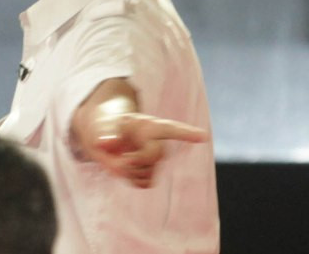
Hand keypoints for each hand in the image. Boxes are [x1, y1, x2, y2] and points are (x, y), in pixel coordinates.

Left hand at [90, 110, 207, 187]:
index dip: (187, 133)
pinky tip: (126, 170)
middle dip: (137, 159)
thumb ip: (105, 133)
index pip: (171, 129)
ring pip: (150, 172)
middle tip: (122, 159)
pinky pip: (145, 183)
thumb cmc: (109, 126)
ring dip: (132, 171)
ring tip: (122, 160)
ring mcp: (154, 159)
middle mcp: (157, 143)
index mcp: (150, 126)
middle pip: (156, 155)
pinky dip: (133, 180)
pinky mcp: (148, 172)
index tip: (203, 136)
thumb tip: (106, 144)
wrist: (105, 137)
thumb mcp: (104, 124)